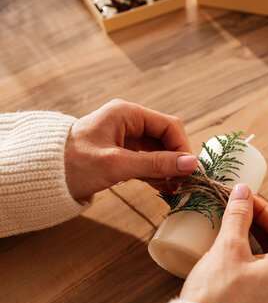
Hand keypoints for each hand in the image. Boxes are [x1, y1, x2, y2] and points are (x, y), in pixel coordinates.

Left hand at [64, 99, 197, 199]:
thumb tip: (190, 164)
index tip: (189, 170)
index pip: (169, 126)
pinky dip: (156, 174)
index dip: (182, 147)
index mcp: (128, 114)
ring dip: (168, 169)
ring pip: (159, 152)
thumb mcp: (116, 165)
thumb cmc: (72, 164)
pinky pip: (147, 161)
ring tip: (174, 189)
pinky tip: (164, 188)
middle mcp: (129, 122)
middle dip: (176, 160)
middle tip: (182, 183)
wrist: (42, 176)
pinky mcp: (122, 153)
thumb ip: (155, 164)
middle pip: (166, 138)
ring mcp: (126, 138)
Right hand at [180, 184, 267, 302]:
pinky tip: (239, 249)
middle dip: (265, 221)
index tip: (248, 199)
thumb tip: (242, 193)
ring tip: (240, 224)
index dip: (266, 208)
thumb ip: (238, 216)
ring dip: (261, 237)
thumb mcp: (228, 248)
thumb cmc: (218, 298)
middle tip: (246, 209)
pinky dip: (257, 254)